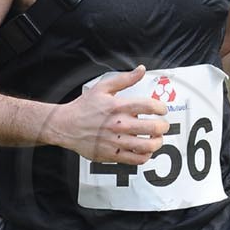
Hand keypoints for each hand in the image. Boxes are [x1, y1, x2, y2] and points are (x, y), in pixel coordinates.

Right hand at [50, 64, 169, 161]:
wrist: (66, 126)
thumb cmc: (84, 107)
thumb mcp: (102, 87)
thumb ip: (124, 79)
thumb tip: (141, 70)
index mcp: (119, 106)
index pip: (150, 106)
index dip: (161, 108)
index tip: (162, 109)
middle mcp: (119, 124)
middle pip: (154, 127)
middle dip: (164, 126)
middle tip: (163, 125)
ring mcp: (117, 141)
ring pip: (148, 145)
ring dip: (158, 142)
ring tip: (157, 138)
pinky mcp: (113, 155)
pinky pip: (137, 159)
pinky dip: (146, 155)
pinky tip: (145, 150)